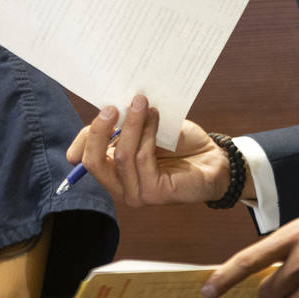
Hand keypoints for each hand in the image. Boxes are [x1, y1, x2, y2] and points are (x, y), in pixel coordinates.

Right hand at [67, 95, 228, 206]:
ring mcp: (136, 194)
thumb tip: (106, 106)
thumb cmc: (178, 144)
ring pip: (121, 156)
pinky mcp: (154, 194)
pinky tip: (156, 117)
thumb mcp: (145, 129)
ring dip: (131, 124)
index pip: (86, 157)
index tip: (103, 109)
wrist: (213, 159)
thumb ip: (123, 125)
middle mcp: (120, 187)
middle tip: (112, 107)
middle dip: (99, 131)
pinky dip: (148, 133)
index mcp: (113, 171)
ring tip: (142, 103)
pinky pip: (143, 158)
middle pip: (94, 162)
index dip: (87, 135)